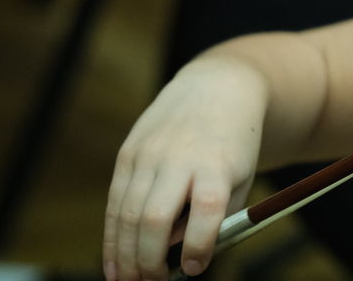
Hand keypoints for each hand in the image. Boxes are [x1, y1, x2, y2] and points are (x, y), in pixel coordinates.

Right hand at [103, 57, 267, 280]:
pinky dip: (111, 238)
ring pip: (127, 215)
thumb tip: (180, 256)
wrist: (216, 89)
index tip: (195, 269)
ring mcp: (148, 154)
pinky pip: (114, 202)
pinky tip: (113, 263)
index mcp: (216, 163)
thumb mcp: (241, 179)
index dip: (199, 244)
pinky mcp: (127, 153)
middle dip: (148, 261)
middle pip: (155, 217)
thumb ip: (217, 218)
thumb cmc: (233, 145)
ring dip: (124, 257)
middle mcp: (179, 157)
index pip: (207, 206)